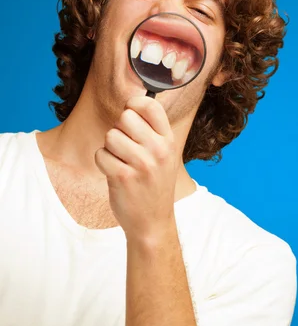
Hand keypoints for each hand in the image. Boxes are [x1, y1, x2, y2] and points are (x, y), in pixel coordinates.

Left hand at [95, 96, 177, 239]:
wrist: (153, 222)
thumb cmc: (154, 185)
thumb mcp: (164, 156)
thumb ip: (152, 131)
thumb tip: (132, 103)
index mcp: (169, 141)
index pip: (150, 106)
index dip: (134, 105)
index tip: (130, 114)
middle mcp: (158, 150)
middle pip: (125, 118)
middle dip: (119, 129)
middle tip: (125, 147)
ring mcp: (142, 164)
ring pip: (110, 136)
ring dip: (110, 148)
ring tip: (122, 162)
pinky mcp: (123, 177)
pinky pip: (100, 154)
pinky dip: (103, 163)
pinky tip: (115, 173)